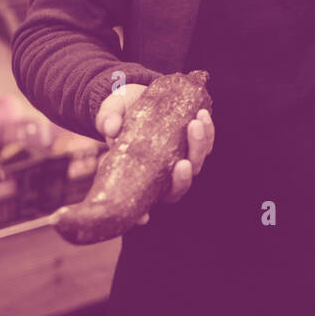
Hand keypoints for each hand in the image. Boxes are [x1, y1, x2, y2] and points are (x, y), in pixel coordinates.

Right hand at [95, 83, 214, 222]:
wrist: (135, 97)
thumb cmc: (119, 112)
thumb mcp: (110, 112)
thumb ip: (107, 119)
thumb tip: (111, 128)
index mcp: (137, 175)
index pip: (140, 204)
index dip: (142, 214)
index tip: (144, 218)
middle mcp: (161, 174)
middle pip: (177, 187)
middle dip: (182, 178)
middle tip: (182, 162)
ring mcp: (178, 160)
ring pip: (195, 165)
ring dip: (199, 147)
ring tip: (196, 123)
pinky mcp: (191, 144)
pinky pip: (205, 144)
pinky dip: (207, 132)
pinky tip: (203, 115)